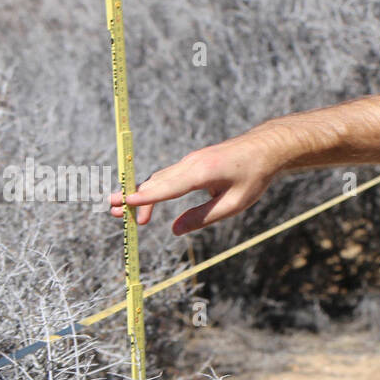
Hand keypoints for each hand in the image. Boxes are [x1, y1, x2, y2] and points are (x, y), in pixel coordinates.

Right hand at [107, 129, 279, 235]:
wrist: (265, 148)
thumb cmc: (254, 177)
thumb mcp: (234, 204)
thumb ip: (203, 217)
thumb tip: (175, 231)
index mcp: (202, 173)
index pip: (168, 186)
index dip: (146, 196)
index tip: (125, 202)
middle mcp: (191, 163)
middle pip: (156, 182)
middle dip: (133, 197)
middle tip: (113, 212)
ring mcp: (190, 160)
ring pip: (159, 178)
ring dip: (141, 194)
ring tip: (123, 211)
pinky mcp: (192, 162)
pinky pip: (168, 176)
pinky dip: (154, 189)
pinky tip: (147, 204)